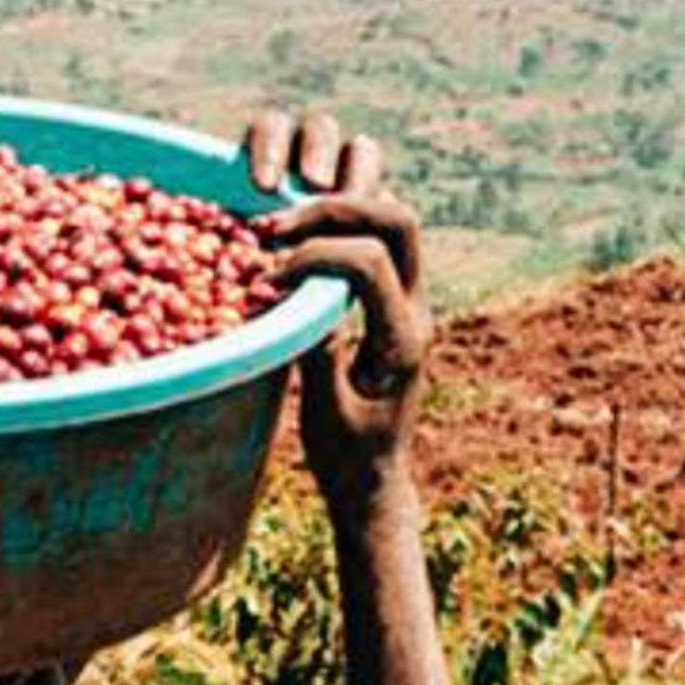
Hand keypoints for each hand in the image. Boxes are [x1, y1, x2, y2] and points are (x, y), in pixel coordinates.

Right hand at [243, 107, 429, 507]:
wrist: (375, 477)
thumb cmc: (346, 458)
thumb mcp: (326, 418)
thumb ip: (319, 363)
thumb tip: (302, 308)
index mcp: (401, 339)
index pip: (370, 262)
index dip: (315, 256)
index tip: (268, 281)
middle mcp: (415, 308)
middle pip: (397, 218)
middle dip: (335, 207)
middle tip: (277, 226)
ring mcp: (408, 298)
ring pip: (394, 216)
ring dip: (340, 206)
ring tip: (284, 225)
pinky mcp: (392, 297)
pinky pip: (378, 236)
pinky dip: (338, 225)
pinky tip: (296, 240)